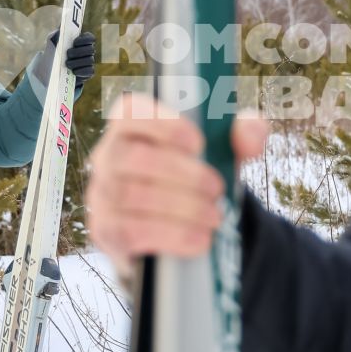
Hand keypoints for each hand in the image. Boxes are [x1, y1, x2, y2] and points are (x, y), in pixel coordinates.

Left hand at [44, 29, 97, 87]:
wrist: (51, 68)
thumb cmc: (54, 51)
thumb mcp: (53, 41)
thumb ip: (56, 34)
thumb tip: (60, 29)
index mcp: (82, 41)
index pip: (90, 38)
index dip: (84, 40)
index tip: (75, 42)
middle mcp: (88, 51)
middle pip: (91, 49)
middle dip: (79, 51)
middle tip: (68, 54)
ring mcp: (89, 62)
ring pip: (90, 60)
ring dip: (77, 62)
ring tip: (67, 64)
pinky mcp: (87, 72)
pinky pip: (90, 71)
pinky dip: (81, 71)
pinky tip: (73, 71)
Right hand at [86, 93, 269, 261]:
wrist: (178, 230)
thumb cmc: (195, 178)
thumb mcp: (223, 153)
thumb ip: (243, 135)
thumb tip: (249, 132)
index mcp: (131, 125)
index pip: (132, 111)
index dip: (163, 124)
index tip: (198, 143)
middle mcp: (107, 155)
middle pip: (133, 158)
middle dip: (182, 174)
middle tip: (217, 188)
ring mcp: (101, 194)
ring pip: (131, 196)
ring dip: (181, 208)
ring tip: (215, 217)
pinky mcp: (105, 231)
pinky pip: (130, 231)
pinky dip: (171, 236)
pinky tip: (200, 240)